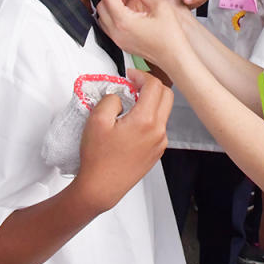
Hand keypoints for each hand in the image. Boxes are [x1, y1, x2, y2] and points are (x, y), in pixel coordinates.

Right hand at [74, 69, 172, 212]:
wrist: (101, 188)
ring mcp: (160, 143)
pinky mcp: (157, 152)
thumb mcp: (96, 120)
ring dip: (151, 101)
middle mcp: (158, 131)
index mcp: (146, 121)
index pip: (154, 85)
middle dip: (151, 85)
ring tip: (130, 104)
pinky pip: (159, 127)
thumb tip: (120, 95)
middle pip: (166, 95)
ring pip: (164, 111)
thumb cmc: (97, 158)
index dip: (141, 75)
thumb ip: (111, 99)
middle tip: (133, 85)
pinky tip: (131, 122)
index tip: (129, 76)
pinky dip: (149, 117)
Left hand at [98, 0, 185, 66]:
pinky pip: (109, 27)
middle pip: (101, 6)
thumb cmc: (170, 37)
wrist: (174, 57)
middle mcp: (117, 32)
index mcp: (124, 22)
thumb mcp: (161, 7)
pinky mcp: (122, 44)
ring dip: (111, 6)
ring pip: (102, 17)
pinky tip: (129, 12)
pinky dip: (113, 16)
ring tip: (128, 0)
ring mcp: (118, 40)